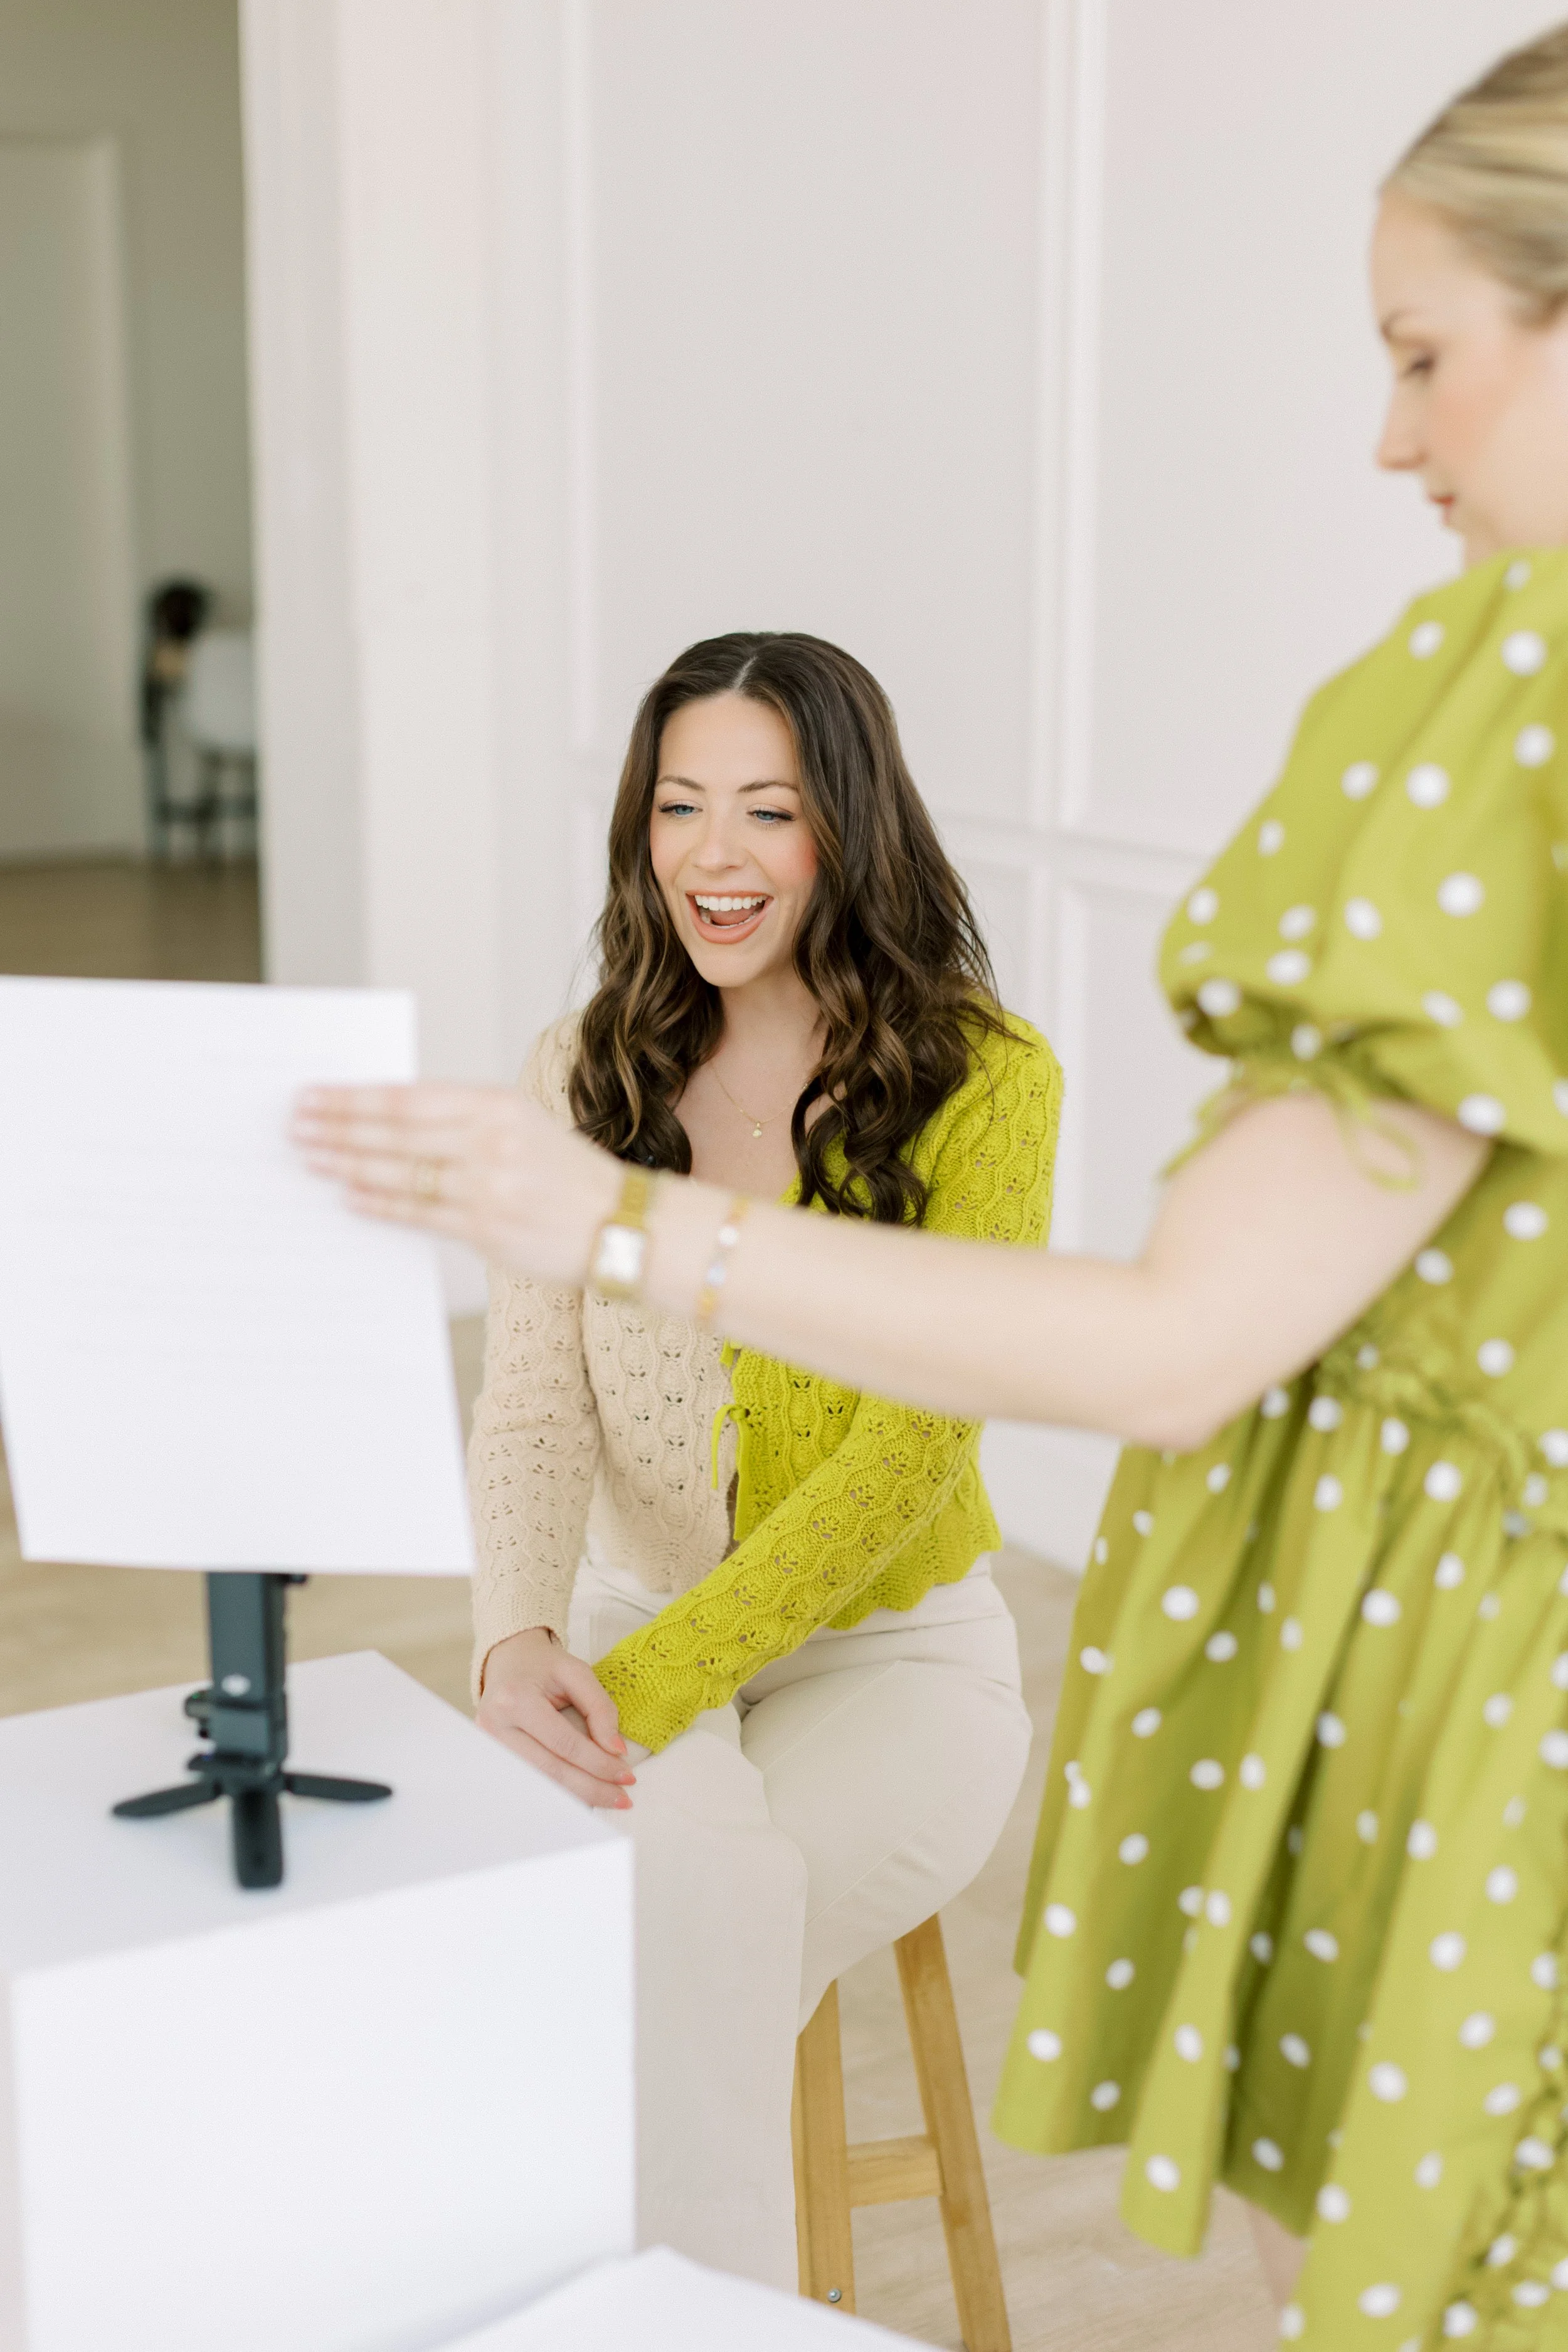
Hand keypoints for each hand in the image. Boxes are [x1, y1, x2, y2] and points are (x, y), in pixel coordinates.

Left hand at [291, 1084, 620, 1284]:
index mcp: (497, 1104)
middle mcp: (490, 1139)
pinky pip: (419, 1214)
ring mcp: (488, 1185)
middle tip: (295, 1125)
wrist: (625, 1225)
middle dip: (337, 1127)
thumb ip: (461, 1123)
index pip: (407, 1097)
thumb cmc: (567, 1175)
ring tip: (310, 1159)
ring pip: (400, 1173)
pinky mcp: (486, 1228)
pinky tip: (349, 1198)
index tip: (313, 1095)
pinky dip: (380, 1205)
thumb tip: (388, 1123)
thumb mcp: (521, 1126)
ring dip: (348, 1165)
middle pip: (395, 1131)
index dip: (353, 1097)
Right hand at [474, 1628, 636, 1808]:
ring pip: (539, 1784)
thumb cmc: (543, 1667)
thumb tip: (616, 1751)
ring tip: (607, 1800)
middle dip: (591, 1788)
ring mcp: (489, 1747)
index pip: (565, 1743)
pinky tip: (580, 1798)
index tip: (627, 1774)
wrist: (508, 1662)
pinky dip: (557, 1794)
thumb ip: (600, 1708)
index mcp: (516, 1700)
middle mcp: (494, 1727)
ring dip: (576, 1798)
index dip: (598, 1763)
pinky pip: (529, 1783)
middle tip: (622, 1798)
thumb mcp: (577, 1672)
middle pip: (550, 1770)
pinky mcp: (492, 1758)